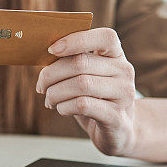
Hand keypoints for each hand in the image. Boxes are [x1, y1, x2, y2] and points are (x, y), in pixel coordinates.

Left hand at [35, 27, 137, 156]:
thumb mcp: (87, 75)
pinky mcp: (117, 117)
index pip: (105, 37)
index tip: (51, 50)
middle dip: (52, 74)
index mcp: (116, 55)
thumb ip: (72, 61)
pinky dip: (64, 106)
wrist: (118, 130)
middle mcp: (124, 71)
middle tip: (41, 86)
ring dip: (56, 93)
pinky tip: (61, 109)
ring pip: (81, 84)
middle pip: (81, 63)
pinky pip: (83, 105)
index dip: (76, 40)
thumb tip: (46, 54)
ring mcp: (124, 94)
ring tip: (50, 100)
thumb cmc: (95, 97)